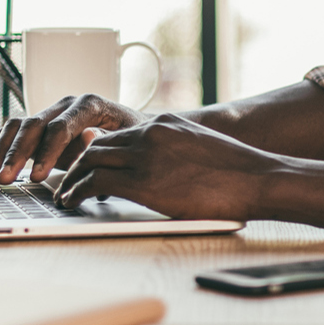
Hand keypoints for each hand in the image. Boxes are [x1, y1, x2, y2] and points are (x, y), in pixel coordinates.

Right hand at [0, 93, 146, 183]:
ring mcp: (51, 112)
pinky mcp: (40, 124)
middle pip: (34, 126)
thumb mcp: (128, 142)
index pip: (61, 127)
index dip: (47, 153)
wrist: (133, 128)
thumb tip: (87, 151)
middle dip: (18, 155)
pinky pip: (13, 132)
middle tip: (6, 180)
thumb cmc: (133, 137)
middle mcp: (66, 105)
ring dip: (2, 153)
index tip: (37, 177)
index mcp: (89, 105)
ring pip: (18, 127)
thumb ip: (107, 147)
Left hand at [58, 113, 274, 218]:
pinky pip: (96, 182)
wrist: (259, 179)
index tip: (86, 166)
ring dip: (72, 178)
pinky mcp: (144, 181)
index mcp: (165, 122)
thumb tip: (163, 170)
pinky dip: (77, 192)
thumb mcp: (202, 148)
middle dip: (77, 164)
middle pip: (97, 144)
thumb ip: (174, 150)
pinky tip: (72, 202)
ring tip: (64, 195)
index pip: (116, 134)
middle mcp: (150, 132)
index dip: (96, 151)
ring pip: (90, 160)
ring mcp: (146, 155)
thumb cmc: (238, 173)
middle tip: (67, 180)